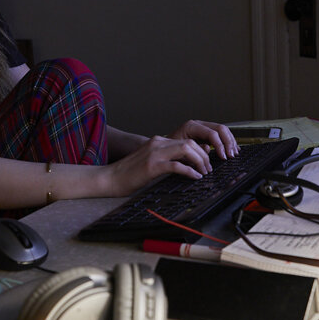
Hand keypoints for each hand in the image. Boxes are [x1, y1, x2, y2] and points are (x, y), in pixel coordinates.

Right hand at [102, 134, 216, 195]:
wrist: (109, 178)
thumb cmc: (129, 174)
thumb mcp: (150, 162)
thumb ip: (166, 159)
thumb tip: (186, 166)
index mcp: (157, 141)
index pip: (186, 140)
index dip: (200, 151)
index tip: (206, 163)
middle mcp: (157, 143)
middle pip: (189, 143)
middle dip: (203, 156)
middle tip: (208, 169)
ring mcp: (154, 153)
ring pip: (186, 150)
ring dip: (199, 161)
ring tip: (204, 172)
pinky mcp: (152, 166)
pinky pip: (177, 165)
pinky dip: (190, 171)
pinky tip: (195, 177)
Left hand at [166, 119, 239, 159]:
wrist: (163, 148)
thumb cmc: (169, 150)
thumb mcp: (180, 152)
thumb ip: (194, 150)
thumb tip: (208, 149)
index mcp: (191, 126)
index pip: (212, 133)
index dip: (220, 145)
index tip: (223, 157)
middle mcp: (198, 124)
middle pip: (220, 129)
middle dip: (228, 142)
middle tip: (231, 155)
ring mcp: (202, 127)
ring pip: (223, 130)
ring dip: (230, 141)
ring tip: (234, 153)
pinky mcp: (205, 132)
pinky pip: (220, 134)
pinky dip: (228, 141)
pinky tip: (232, 149)